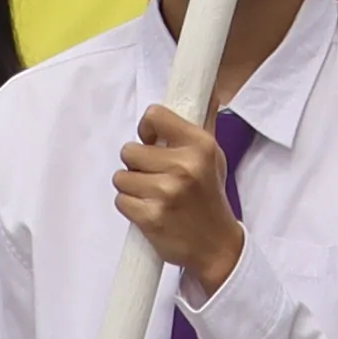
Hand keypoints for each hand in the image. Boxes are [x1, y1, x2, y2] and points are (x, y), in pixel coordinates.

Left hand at [118, 109, 244, 296]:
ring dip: (132, 187)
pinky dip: (130, 206)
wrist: (216, 247)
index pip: (154, 115)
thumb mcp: (215, 157)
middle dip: (137, 164)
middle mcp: (184, 166)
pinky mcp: (150, 216)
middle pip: (130, 150)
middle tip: (156, 177)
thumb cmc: (210, 198)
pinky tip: (149, 211)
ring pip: (121, 176)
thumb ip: (205, 123)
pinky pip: (120, 200)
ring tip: (153, 196)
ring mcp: (166, 192)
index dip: (146, 129)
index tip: (151, 141)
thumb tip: (209, 91)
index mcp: (200, 146)